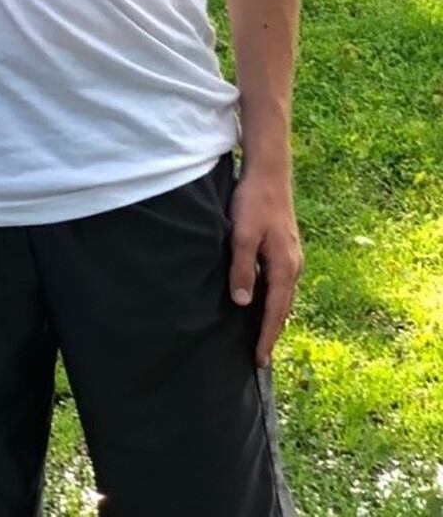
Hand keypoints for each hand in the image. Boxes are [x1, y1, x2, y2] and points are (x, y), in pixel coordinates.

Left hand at [227, 160, 302, 365]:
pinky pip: (280, 283)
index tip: (260, 360)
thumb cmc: (253, 203)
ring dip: (272, 316)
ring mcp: (291, 257)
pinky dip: (272, 298)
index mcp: (284, 267)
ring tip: (260, 335)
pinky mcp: (285, 249)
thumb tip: (242, 303)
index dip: (267, 336)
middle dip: (271, 332)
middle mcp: (293, 266)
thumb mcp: (241, 235)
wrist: (269, 174)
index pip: (276, 312)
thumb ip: (242, 268)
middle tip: (260, 356)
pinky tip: (261, 301)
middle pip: (283, 308)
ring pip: (282, 296)